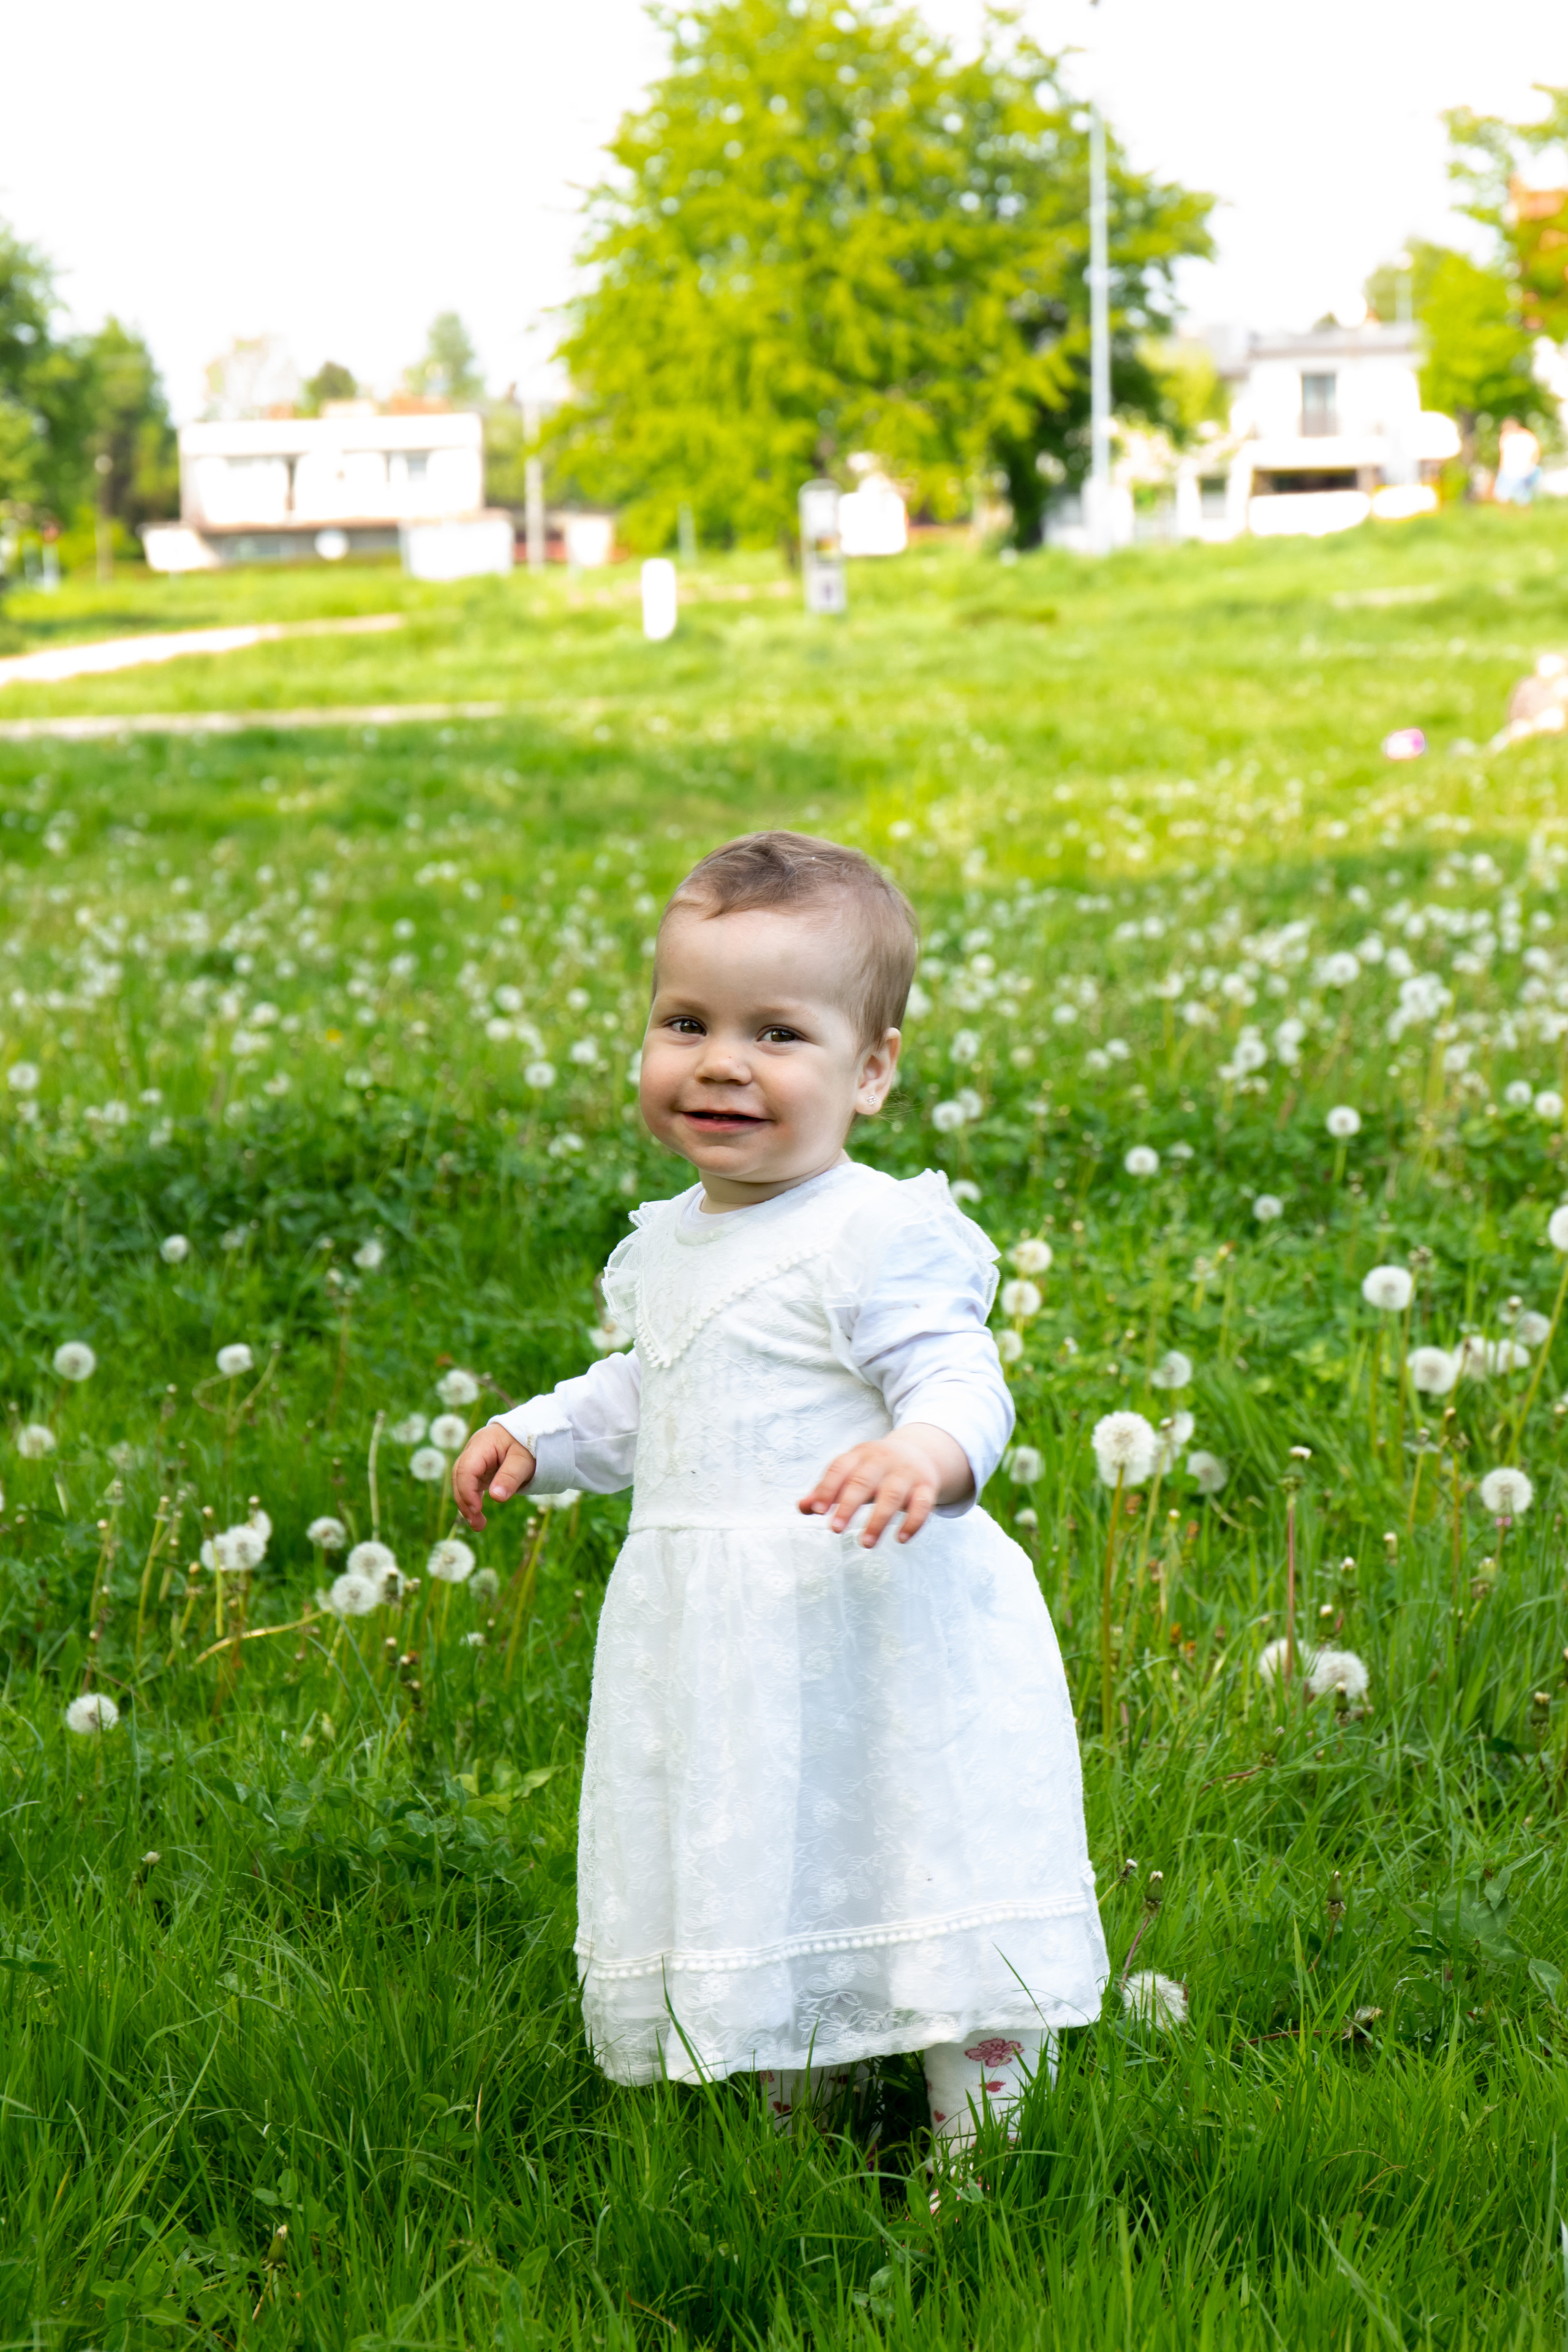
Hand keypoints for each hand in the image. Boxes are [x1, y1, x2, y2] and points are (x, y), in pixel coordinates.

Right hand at [453, 1425, 535, 1530]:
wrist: (530, 1435)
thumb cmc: (528, 1445)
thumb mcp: (524, 1460)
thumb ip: (510, 1477)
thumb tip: (496, 1498)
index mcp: (482, 1444)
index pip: (466, 1469)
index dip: (467, 1490)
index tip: (477, 1509)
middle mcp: (473, 1452)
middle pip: (459, 1477)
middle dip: (465, 1502)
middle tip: (477, 1523)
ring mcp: (474, 1462)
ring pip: (461, 1484)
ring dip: (466, 1505)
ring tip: (478, 1525)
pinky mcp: (478, 1471)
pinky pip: (470, 1487)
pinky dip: (472, 1501)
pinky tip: (477, 1517)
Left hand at [798, 1424, 972, 1548]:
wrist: (919, 1452)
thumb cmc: (874, 1469)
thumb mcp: (850, 1473)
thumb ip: (826, 1491)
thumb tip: (803, 1508)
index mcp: (859, 1456)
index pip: (839, 1469)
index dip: (827, 1489)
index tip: (817, 1511)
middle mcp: (882, 1461)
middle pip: (863, 1481)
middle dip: (848, 1505)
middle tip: (834, 1529)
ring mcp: (906, 1474)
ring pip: (892, 1495)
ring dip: (878, 1520)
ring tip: (865, 1543)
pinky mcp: (926, 1487)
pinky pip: (922, 1505)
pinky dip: (912, 1522)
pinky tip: (900, 1539)